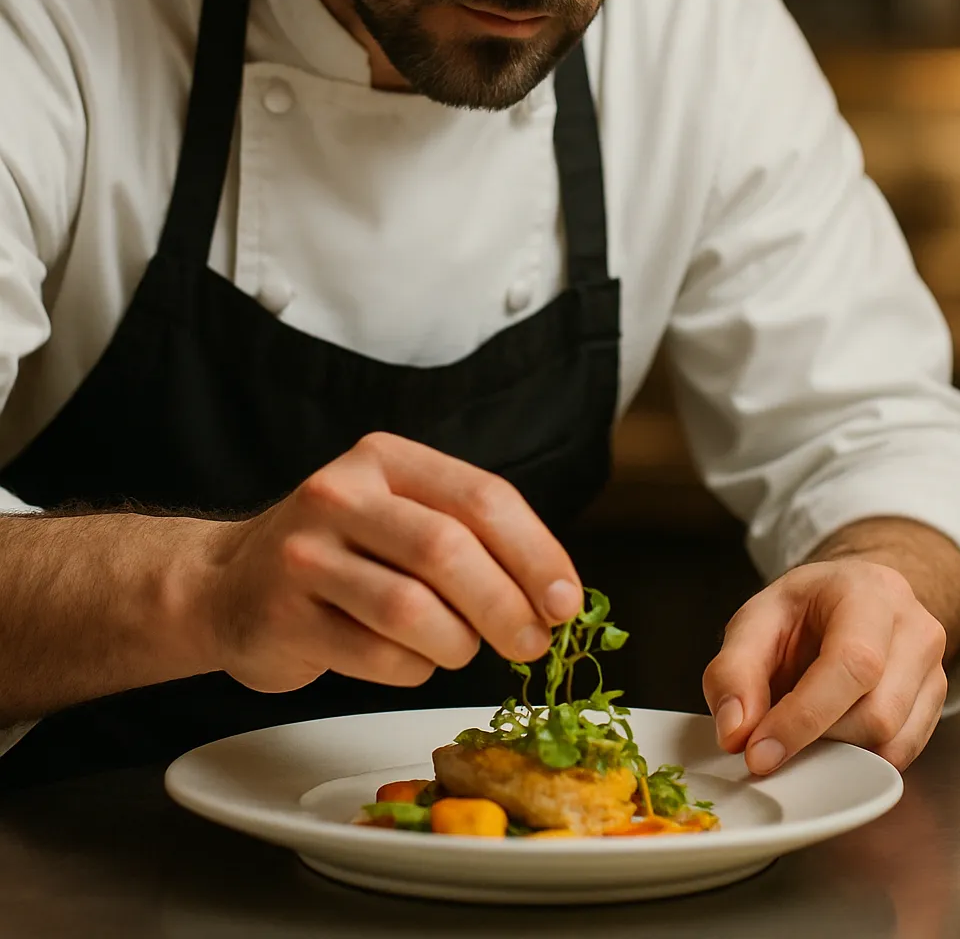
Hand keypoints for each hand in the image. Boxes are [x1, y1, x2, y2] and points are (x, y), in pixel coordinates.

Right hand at [199, 432, 581, 693]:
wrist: (225, 584)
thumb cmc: (339, 554)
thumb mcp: (398, 514)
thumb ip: (469, 537)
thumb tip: (556, 596)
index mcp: (385, 458)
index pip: (481, 498)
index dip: (536, 553)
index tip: (566, 602)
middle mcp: (341, 493)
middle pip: (448, 550)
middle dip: (506, 606)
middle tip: (533, 644)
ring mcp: (305, 554)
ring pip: (412, 609)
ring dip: (458, 644)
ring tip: (462, 650)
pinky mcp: (284, 616)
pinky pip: (376, 655)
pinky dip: (410, 668)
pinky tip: (405, 658)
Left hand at [702, 559, 947, 773]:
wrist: (852, 600)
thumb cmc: (806, 609)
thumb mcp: (756, 620)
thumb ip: (734, 670)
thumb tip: (735, 731)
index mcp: (870, 593)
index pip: (852, 664)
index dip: (804, 717)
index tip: (759, 753)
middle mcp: (915, 629)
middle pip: (877, 714)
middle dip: (816, 739)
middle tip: (772, 738)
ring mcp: (935, 669)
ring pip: (892, 742)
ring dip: (837, 753)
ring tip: (803, 727)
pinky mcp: (936, 705)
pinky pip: (901, 755)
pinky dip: (859, 760)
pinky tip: (831, 734)